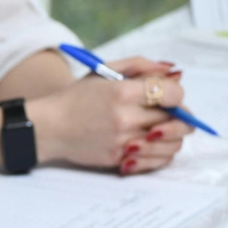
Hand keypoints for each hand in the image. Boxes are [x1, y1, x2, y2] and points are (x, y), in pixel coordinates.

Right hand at [30, 56, 190, 174]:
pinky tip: (149, 145)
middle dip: (178, 115)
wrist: (48, 127)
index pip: (173, 94)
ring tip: (160, 130)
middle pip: (176, 119)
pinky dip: (158, 154)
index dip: (177, 94)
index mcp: (123, 92)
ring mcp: (121, 142)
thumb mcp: (105, 71)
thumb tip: (173, 72)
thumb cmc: (76, 98)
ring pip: (171, 144)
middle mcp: (124, 119)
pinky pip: (153, 161)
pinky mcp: (117, 160)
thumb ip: (141, 66)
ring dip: (172, 137)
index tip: (170, 96)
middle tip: (170, 114)